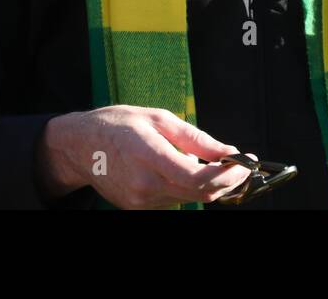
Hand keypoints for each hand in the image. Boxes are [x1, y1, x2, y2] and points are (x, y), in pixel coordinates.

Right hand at [36, 105, 250, 208]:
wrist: (81, 147)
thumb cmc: (119, 125)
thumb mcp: (159, 119)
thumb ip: (196, 139)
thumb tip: (228, 152)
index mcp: (149, 155)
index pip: (197, 177)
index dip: (227, 174)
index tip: (246, 163)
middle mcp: (145, 184)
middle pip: (199, 193)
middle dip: (226, 181)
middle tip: (240, 165)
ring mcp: (141, 201)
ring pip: (189, 197)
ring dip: (206, 183)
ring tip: (203, 160)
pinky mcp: (139, 208)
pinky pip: (174, 199)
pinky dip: (187, 187)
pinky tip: (181, 169)